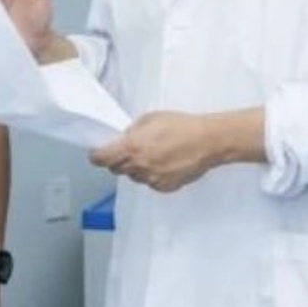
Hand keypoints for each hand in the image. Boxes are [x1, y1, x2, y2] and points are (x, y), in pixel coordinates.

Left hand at [92, 111, 242, 192]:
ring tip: (156, 154)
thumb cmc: (182, 126)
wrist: (209, 141)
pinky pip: (150, 183)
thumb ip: (131, 131)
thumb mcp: (150, 118)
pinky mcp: (164, 187)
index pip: (100, 159)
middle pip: (116, 169)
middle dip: (119, 160)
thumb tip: (122, 139)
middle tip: (133, 149)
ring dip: (138, 168)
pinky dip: (154, 175)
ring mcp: (152, 180)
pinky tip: (167, 163)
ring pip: (134, 176)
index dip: (98, 155)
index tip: (100, 153)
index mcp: (132, 148)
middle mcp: (139, 167)